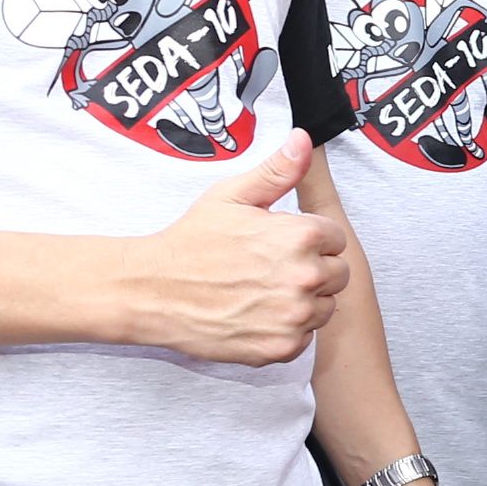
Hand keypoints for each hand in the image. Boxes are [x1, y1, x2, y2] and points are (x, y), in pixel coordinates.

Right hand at [119, 131, 348, 362]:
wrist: (150, 291)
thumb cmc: (190, 241)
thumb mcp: (232, 196)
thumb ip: (277, 170)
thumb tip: (303, 138)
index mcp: (302, 235)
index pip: (335, 239)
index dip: (309, 240)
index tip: (278, 244)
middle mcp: (306, 276)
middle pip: (337, 275)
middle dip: (310, 270)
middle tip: (268, 270)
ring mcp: (295, 315)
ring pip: (324, 308)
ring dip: (302, 302)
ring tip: (260, 292)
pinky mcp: (282, 347)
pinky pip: (303, 337)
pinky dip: (284, 330)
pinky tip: (254, 316)